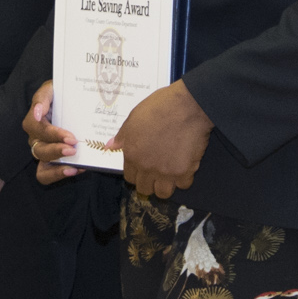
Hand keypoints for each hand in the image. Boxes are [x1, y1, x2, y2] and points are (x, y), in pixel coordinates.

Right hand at [24, 80, 81, 186]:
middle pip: (40, 151)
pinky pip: (48, 175)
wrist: (71, 102)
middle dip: (56, 151)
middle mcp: (36, 139)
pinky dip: (59, 175)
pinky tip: (77, 169)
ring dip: (58, 168)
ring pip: (42, 168)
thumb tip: (37, 112)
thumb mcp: (51, 89)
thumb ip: (42, 97)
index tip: (70, 137)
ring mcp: (43, 152)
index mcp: (34, 122)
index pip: (38, 130)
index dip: (53, 135)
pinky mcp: (51, 163)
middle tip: (73, 149)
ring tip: (74, 166)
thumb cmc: (59, 94)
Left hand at [115, 80, 212, 200]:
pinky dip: (184, 179)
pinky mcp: (184, 171)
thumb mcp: (134, 117)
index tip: (143, 168)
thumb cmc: (160, 107)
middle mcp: (146, 166)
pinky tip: (184, 167)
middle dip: (149, 182)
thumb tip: (109, 146)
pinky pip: (183, 185)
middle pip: (144, 188)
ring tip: (169, 175)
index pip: (130, 177)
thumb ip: (122, 136)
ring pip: (163, 193)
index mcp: (132, 154)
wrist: (187, 105)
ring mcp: (165, 171)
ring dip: (165, 186)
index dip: (137, 173)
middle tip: (157, 172)